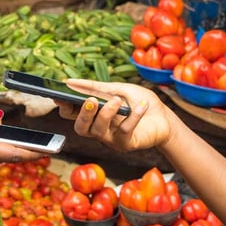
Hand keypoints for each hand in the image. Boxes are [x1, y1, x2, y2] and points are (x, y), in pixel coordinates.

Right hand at [56, 79, 177, 151]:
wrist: (164, 117)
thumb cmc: (139, 102)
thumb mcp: (118, 88)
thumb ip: (96, 87)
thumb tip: (70, 82)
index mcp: (93, 115)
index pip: (71, 114)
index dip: (64, 106)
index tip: (60, 95)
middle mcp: (98, 129)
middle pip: (80, 128)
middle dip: (83, 115)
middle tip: (91, 101)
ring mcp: (111, 138)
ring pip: (98, 131)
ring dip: (105, 114)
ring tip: (115, 100)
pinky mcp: (126, 144)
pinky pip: (124, 131)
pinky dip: (134, 116)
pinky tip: (141, 105)